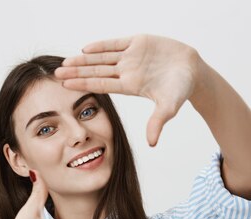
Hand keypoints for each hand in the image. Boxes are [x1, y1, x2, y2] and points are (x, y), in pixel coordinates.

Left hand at [54, 33, 202, 146]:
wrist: (193, 69)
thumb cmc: (181, 89)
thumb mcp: (169, 107)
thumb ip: (158, 122)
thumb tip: (152, 144)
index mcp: (129, 86)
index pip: (101, 85)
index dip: (84, 84)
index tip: (66, 86)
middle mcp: (126, 71)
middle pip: (96, 71)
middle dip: (77, 72)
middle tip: (57, 73)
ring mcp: (131, 56)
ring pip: (102, 57)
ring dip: (84, 59)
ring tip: (66, 62)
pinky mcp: (138, 42)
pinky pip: (115, 44)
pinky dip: (101, 45)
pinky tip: (85, 48)